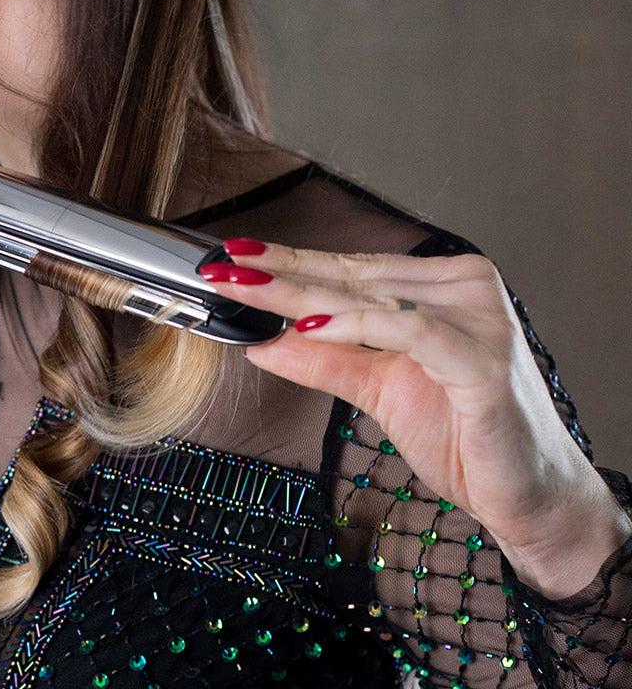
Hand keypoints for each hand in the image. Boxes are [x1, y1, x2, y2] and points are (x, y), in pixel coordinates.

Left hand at [200, 241, 631, 594]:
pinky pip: (408, 330)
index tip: (236, 255)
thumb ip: (323, 361)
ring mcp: (479, 318)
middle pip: (353, 274)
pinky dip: (355, 325)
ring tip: (249, 291)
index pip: (351, 266)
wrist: (529, 498)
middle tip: (225, 268)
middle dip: (282, 271)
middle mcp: (464, 287)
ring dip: (301, 293)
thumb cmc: (463, 435)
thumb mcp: (377, 389)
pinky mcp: (482, 359)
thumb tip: (260, 341)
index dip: (291, 260)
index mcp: (442, 284)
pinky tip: (310, 326)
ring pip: (372, 294)